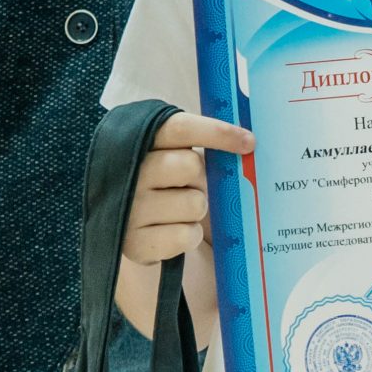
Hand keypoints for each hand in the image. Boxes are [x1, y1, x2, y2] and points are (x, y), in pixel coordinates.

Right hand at [121, 112, 253, 264]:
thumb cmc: (160, 182)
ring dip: (196, 209)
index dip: (216, 132)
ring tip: (176, 210)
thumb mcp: (166, 153)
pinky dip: (190, 235)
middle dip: (200, 177)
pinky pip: (187, 235)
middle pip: (191, 165)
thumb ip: (195, 143)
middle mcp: (130, 172)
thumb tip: (246, 142)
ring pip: (195, 203)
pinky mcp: (136, 243)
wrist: (122, 223)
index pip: (180, 129)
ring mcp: (131, 208)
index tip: (249, 142)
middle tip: (188, 184)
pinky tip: (172, 231)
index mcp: (141, 141)